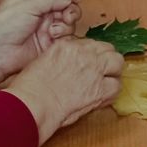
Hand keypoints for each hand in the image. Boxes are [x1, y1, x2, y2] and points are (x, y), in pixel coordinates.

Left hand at [0, 0, 79, 100]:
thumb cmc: (2, 26)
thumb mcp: (26, 5)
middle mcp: (41, 12)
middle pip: (66, 5)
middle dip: (71, 8)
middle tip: (68, 15)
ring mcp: (46, 28)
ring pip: (69, 21)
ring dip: (67, 22)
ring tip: (55, 29)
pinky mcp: (49, 44)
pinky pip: (66, 36)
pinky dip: (64, 34)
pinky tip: (53, 36)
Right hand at [2, 37, 124, 145]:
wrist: (34, 103)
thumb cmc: (30, 89)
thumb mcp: (42, 63)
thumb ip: (58, 60)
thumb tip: (66, 67)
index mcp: (66, 45)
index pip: (90, 44)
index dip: (92, 55)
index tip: (90, 63)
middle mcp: (83, 54)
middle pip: (108, 49)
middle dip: (107, 59)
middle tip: (102, 71)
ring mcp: (94, 70)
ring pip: (117, 62)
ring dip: (113, 71)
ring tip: (106, 82)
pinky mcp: (100, 89)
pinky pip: (117, 86)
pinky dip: (112, 91)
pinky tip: (104, 97)